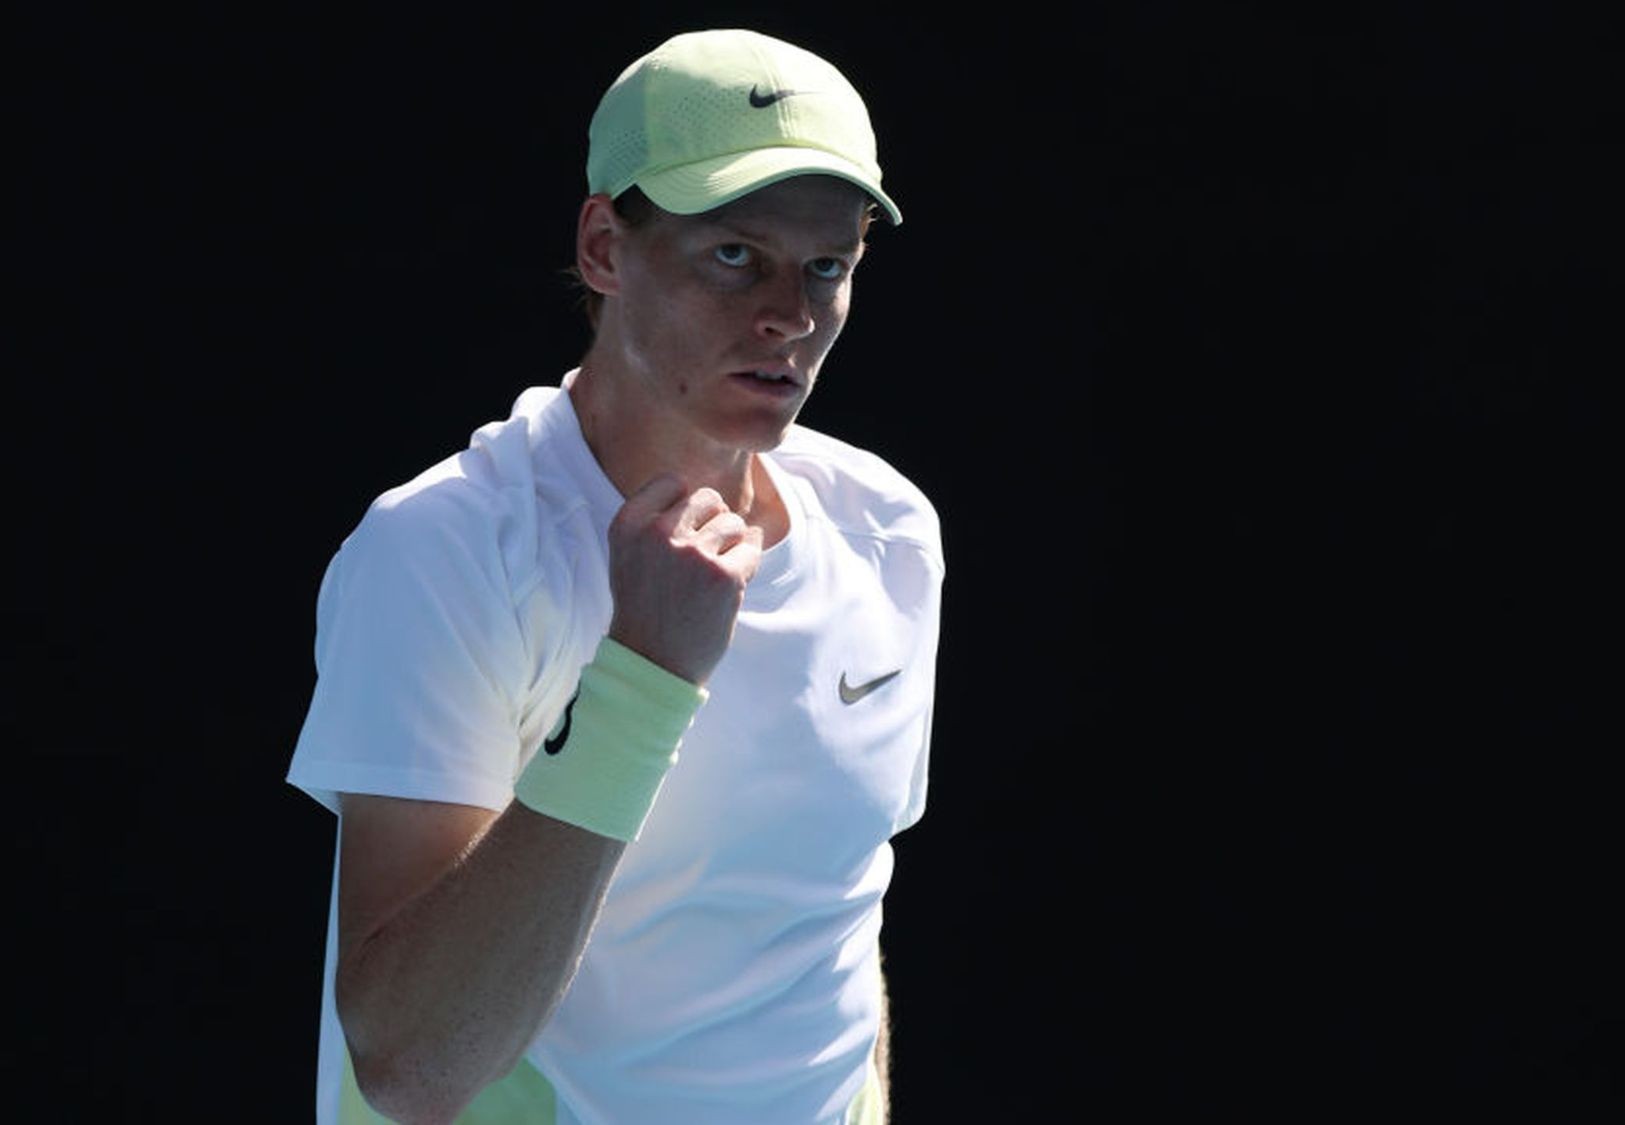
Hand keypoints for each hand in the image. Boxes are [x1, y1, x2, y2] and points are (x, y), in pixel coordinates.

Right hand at [606, 474, 763, 685]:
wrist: (653, 663)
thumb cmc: (645, 607)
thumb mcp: (629, 555)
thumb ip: (655, 519)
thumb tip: (711, 495)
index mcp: (628, 525)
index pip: (672, 482)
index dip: (684, 506)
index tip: (681, 536)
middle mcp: (658, 534)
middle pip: (708, 498)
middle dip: (713, 523)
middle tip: (702, 558)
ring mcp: (693, 554)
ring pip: (734, 523)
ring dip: (731, 546)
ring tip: (711, 576)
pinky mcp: (724, 576)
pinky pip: (752, 548)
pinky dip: (746, 565)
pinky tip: (728, 586)